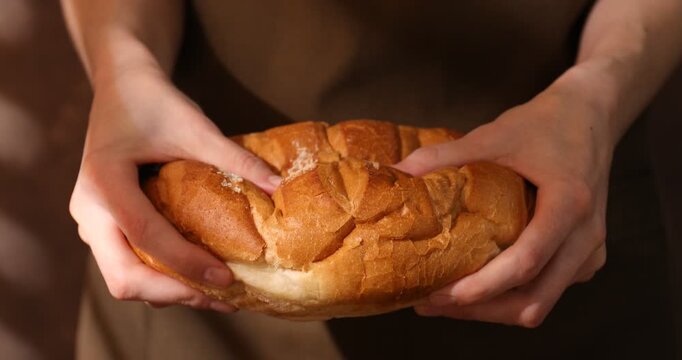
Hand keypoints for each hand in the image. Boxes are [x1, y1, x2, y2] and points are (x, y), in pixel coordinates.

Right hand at [70, 67, 280, 311]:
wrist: (121, 85)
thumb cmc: (154, 100)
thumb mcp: (195, 126)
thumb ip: (234, 158)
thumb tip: (278, 186)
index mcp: (104, 182)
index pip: (145, 235)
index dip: (186, 262)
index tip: (227, 278)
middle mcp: (89, 210)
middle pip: (123, 277)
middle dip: (175, 292)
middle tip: (223, 298)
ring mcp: (91, 221)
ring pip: (124, 277)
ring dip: (168, 291)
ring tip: (216, 294)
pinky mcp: (104, 225)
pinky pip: (127, 263)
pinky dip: (160, 277)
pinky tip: (197, 275)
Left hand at [395, 75, 611, 326]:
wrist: (590, 116)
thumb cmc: (545, 125)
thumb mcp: (494, 135)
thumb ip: (446, 155)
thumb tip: (398, 171)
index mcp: (569, 204)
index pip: (527, 262)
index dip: (482, 286)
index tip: (440, 293)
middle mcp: (585, 236)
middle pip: (533, 300)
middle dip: (479, 309)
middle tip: (430, 302)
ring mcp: (589, 251)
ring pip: (540, 303)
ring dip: (492, 309)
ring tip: (444, 300)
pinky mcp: (584, 257)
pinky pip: (547, 291)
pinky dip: (510, 297)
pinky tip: (476, 285)